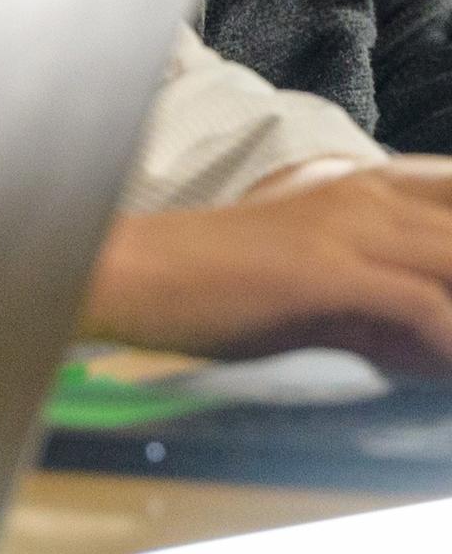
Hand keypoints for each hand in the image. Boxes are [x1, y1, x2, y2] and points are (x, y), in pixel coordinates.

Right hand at [86, 158, 451, 368]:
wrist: (134, 274)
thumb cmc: (218, 282)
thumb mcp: (319, 274)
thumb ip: (388, 300)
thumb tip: (441, 342)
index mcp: (366, 186)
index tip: (449, 300)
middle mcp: (364, 192)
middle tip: (448, 331)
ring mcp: (343, 226)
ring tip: (445, 357)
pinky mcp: (320, 267)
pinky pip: (419, 304)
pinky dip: (442, 343)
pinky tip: (434, 367)